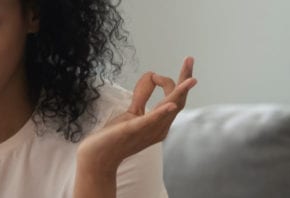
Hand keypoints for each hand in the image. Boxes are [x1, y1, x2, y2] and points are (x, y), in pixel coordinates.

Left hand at [78, 56, 196, 167]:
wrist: (98, 159)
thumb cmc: (114, 138)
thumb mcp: (131, 113)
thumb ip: (142, 97)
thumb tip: (151, 75)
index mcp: (160, 124)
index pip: (175, 100)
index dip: (178, 82)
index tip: (169, 68)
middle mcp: (159, 128)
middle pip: (178, 101)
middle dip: (184, 80)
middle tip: (190, 59)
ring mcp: (148, 131)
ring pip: (169, 109)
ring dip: (180, 92)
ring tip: (191, 79)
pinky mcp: (133, 131)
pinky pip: (151, 121)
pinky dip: (162, 112)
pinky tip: (170, 104)